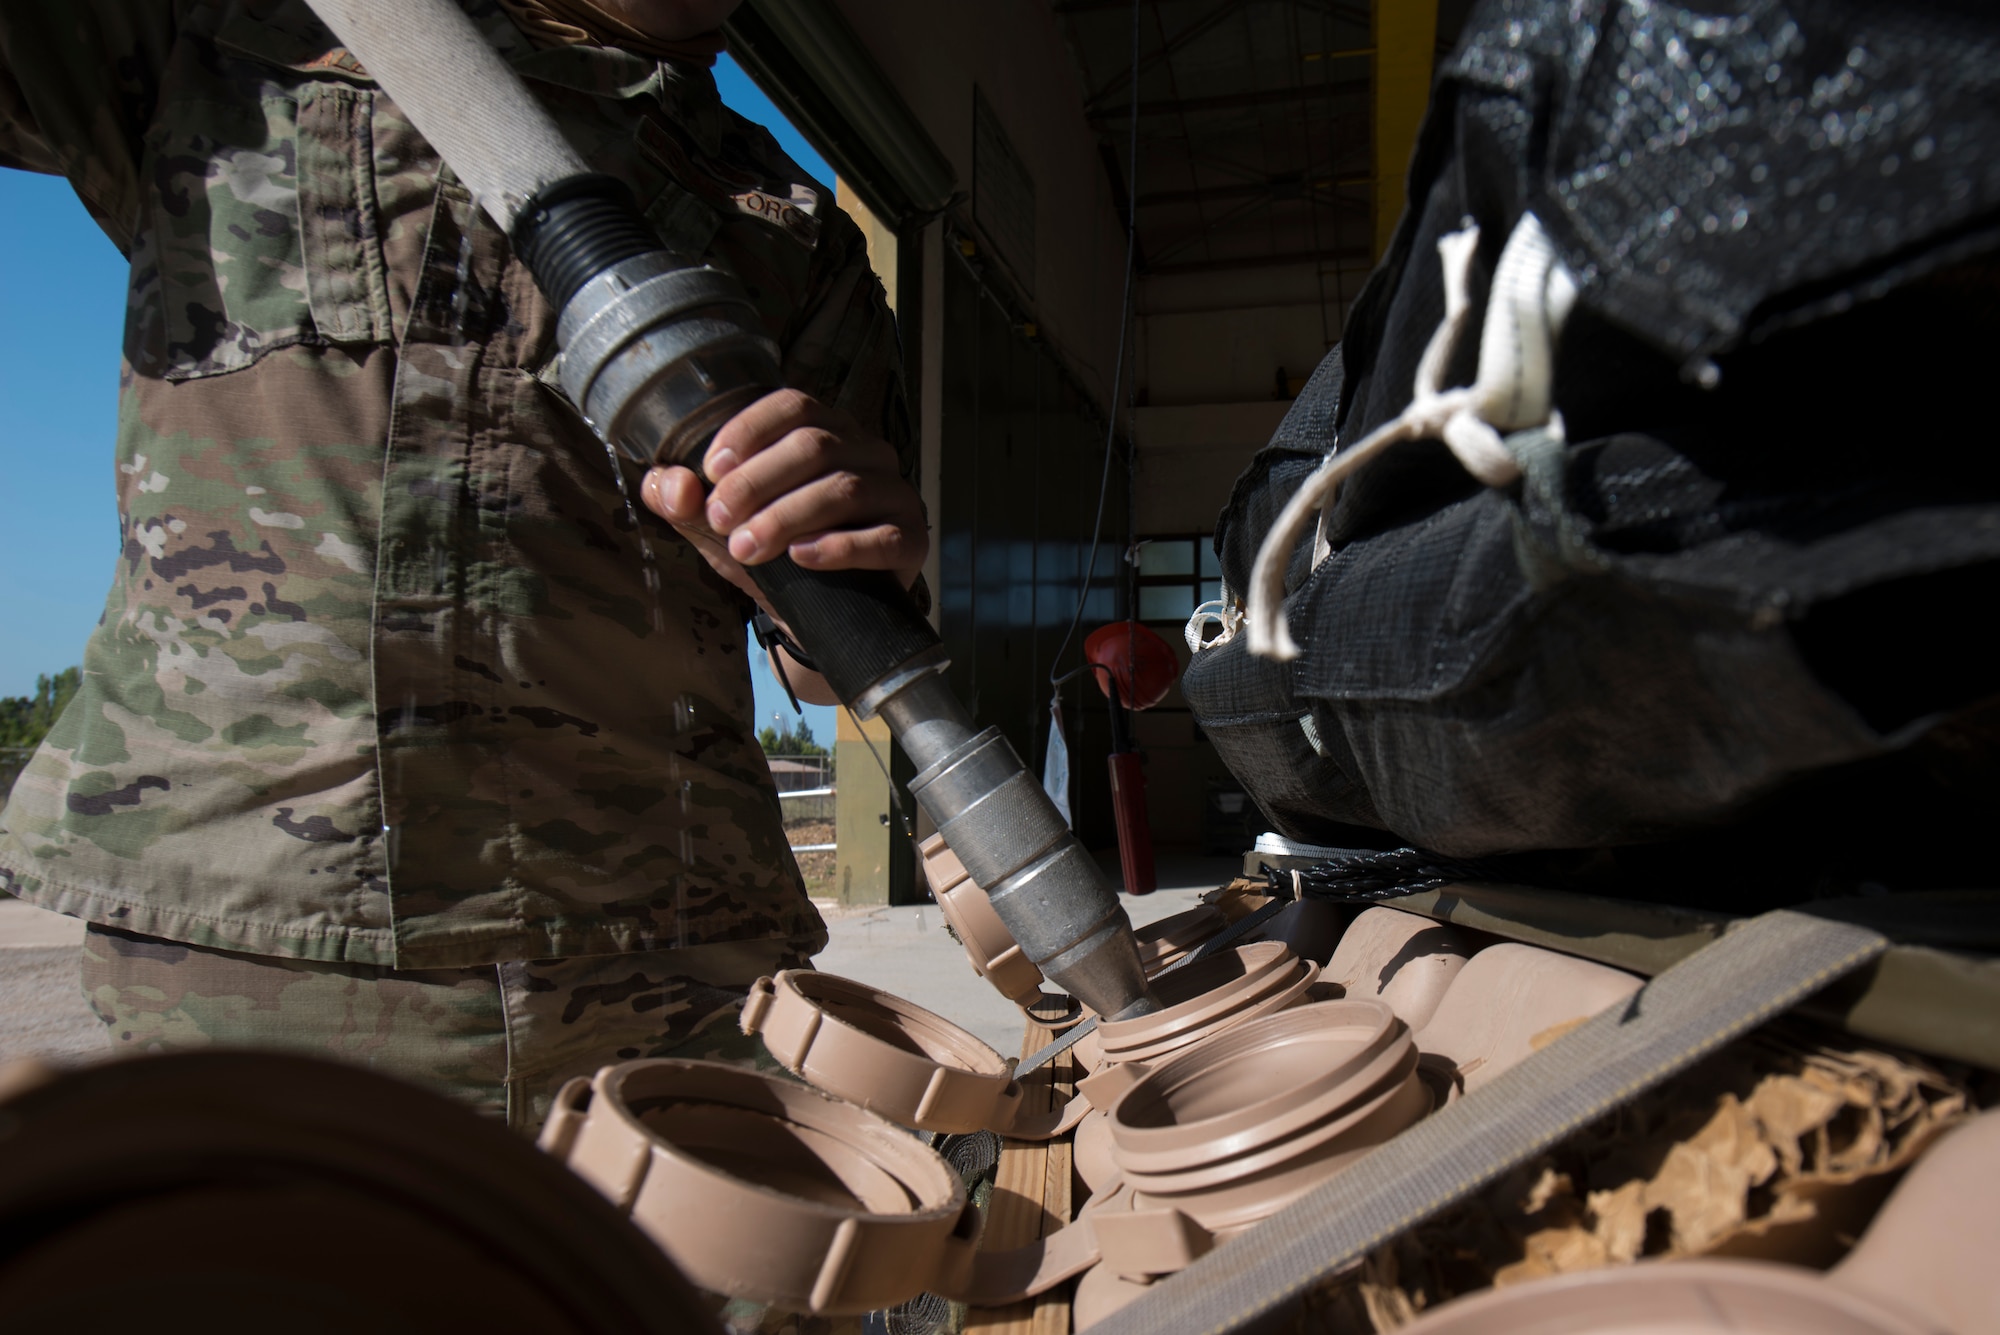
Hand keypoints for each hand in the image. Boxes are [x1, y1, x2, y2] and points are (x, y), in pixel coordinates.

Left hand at [639, 389, 927, 616]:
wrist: (818, 615)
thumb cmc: (773, 553)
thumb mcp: (718, 527)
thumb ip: (682, 503)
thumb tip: (673, 485)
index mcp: (824, 430)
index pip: (793, 406)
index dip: (750, 430)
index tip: (712, 470)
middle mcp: (866, 452)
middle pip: (815, 446)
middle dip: (757, 482)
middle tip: (720, 520)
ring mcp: (894, 493)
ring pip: (844, 488)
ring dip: (787, 517)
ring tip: (747, 548)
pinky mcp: (910, 539)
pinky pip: (881, 537)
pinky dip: (838, 547)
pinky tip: (802, 557)